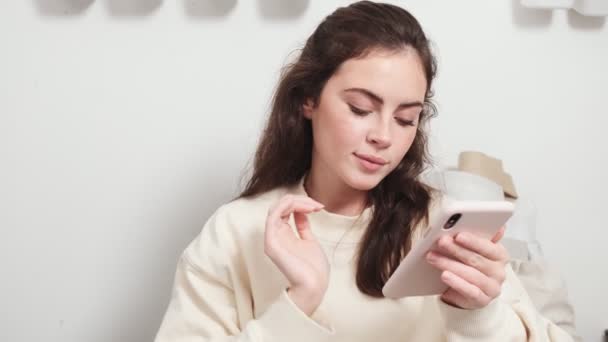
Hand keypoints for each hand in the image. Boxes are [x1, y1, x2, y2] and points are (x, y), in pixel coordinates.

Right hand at [264, 194, 327, 315]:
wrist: (314, 286)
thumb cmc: (313, 269)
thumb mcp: (310, 241)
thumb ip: (303, 226)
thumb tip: (301, 211)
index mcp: (284, 234)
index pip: (286, 208)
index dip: (302, 202)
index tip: (319, 207)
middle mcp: (276, 234)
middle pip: (281, 205)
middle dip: (300, 200)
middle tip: (317, 205)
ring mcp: (272, 238)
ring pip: (276, 207)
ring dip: (295, 201)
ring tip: (312, 206)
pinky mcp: (271, 243)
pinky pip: (273, 216)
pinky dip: (286, 206)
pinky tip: (302, 207)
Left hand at [426, 227, 508, 309]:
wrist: (468, 292)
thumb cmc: (471, 265)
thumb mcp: (474, 249)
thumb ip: (482, 236)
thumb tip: (499, 226)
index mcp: (500, 255)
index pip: (489, 246)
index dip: (473, 240)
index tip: (458, 234)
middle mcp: (499, 272)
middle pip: (476, 259)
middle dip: (456, 249)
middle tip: (440, 242)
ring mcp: (492, 287)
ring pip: (470, 274)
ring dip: (449, 264)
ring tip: (433, 257)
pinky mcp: (483, 300)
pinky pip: (469, 291)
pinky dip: (456, 282)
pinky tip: (444, 275)